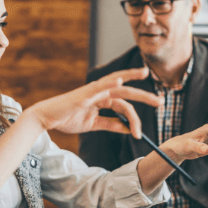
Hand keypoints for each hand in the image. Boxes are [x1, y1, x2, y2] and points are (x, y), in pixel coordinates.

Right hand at [24, 67, 160, 138]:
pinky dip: (109, 83)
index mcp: (103, 99)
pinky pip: (98, 87)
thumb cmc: (68, 119)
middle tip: (160, 101)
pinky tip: (119, 80)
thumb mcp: (93, 124)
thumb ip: (110, 124)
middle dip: (144, 96)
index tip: (140, 133)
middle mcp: (100, 92)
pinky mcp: (82, 94)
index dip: (135, 118)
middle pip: (126, 91)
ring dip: (131, 78)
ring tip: (144, 73)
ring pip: (115, 84)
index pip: (125, 105)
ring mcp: (92, 91)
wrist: (47, 118)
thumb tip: (127, 129)